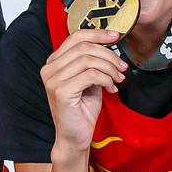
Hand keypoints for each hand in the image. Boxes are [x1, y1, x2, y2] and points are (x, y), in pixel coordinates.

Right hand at [40, 29, 126, 155]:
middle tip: (122, 66)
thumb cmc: (82, 110)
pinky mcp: (61, 92)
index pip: (75, 37)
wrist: (74, 137)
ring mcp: (52, 80)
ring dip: (109, 68)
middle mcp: (49, 69)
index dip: (97, 33)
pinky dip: (106, 80)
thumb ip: (93, 62)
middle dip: (108, 54)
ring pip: (88, 60)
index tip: (116, 36)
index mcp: (54, 63)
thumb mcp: (89, 80)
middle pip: (83, 47)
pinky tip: (111, 89)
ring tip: (118, 79)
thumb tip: (111, 45)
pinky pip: (90, 75)